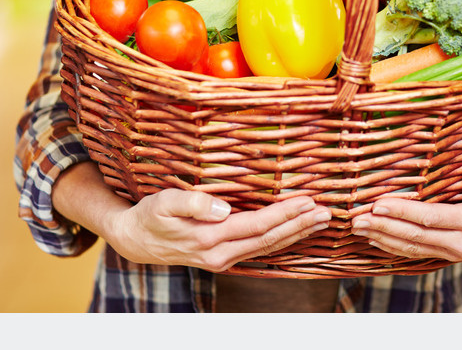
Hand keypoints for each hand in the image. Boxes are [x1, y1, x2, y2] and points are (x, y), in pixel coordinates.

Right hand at [108, 189, 332, 272]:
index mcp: (209, 238)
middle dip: (299, 226)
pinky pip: (259, 250)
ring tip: (319, 221)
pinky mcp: (223, 258)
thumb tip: (224, 207)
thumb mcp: (164, 202)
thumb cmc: (150, 215)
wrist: (134, 241)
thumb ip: (193, 203)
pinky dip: (281, 240)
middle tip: (326, 213)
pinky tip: (296, 232)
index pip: (257, 225)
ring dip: (296, 234)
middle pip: (269, 240)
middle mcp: (220, 254)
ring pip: (267, 247)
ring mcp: (222, 260)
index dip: (284, 213)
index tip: (307, 201)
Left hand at [350, 163, 461, 261]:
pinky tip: (376, 240)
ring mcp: (454, 251)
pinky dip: (394, 248)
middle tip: (355, 219)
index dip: (402, 212)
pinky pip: (418, 253)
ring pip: (412, 249)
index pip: (430, 218)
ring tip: (358, 229)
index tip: (378, 204)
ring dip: (383, 239)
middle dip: (383, 227)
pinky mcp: (449, 254)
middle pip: (415, 237)